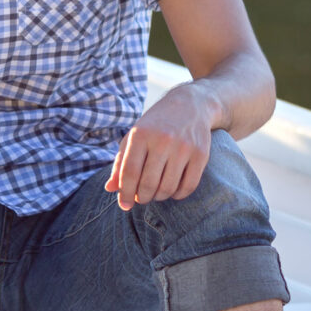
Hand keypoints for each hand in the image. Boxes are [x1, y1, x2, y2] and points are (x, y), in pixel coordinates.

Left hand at [106, 85, 214, 210]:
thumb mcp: (134, 137)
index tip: (124, 204)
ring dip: (159, 197)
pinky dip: (178, 195)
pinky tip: (172, 190)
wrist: (190, 105)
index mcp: (141, 134)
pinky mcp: (201, 154)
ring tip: (155, 193)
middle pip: (148, 184)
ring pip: (168, 188)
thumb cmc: (155, 125)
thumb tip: (110, 189)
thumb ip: (120, 163)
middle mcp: (162, 140)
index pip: (129, 172)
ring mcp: (183, 147)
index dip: (125, 193)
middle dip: (142, 197)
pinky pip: (188, 186)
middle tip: (142, 197)